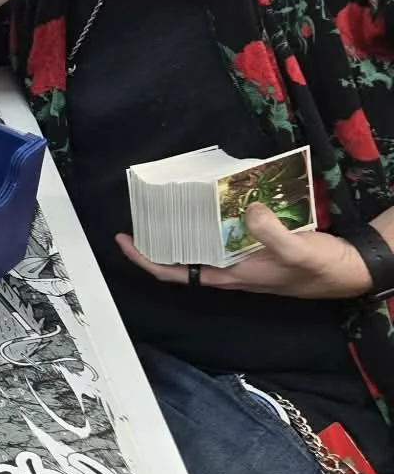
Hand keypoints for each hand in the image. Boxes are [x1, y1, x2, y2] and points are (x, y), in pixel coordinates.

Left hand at [117, 206, 372, 300]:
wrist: (350, 270)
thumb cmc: (321, 269)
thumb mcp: (297, 249)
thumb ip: (271, 233)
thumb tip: (247, 211)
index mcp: (230, 276)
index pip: (176, 273)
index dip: (146, 260)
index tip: (123, 240)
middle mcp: (230, 269)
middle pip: (182, 255)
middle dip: (158, 237)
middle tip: (141, 210)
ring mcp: (241, 258)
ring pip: (201, 242)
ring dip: (183, 224)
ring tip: (166, 200)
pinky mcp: (255, 245)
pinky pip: (224, 231)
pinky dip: (213, 216)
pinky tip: (212, 197)